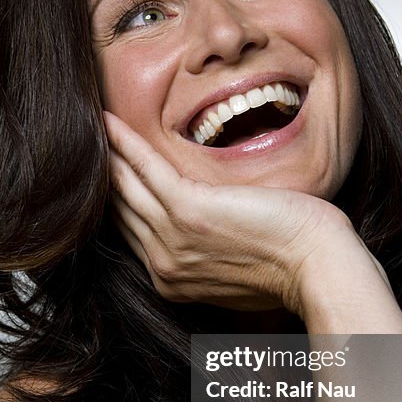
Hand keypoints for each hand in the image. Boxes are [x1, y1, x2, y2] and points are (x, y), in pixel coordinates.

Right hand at [104, 111, 354, 313]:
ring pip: (123, 187)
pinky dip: (122, 142)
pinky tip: (107, 121)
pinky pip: (144, 169)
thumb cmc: (293, 264)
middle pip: (120, 209)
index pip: (133, 231)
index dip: (117, 196)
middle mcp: (163, 265)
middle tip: (84, 140)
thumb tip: (209, 229)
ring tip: (89, 125)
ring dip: (103, 152)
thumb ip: (209, 251)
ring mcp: (172, 240)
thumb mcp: (237, 265)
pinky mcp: (189, 211)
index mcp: (173, 280)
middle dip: (101, 173)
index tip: (105, 169)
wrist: (317, 266)